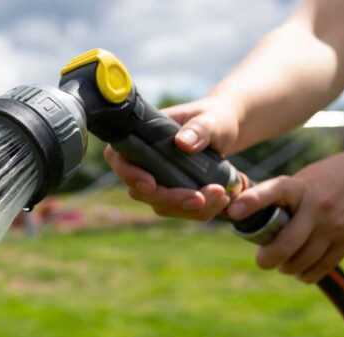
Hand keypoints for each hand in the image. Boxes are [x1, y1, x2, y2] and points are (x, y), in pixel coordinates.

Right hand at [104, 96, 242, 219]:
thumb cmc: (213, 119)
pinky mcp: (171, 194)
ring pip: (160, 205)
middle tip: (200, 198)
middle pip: (140, 190)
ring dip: (188, 208)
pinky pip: (179, 210)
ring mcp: (156, 181)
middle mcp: (142, 163)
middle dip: (169, 198)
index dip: (129, 174)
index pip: (119, 159)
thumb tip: (183, 143)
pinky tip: (220, 200)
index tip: (151, 184)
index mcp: (140, 137)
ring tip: (220, 195)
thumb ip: (199, 129)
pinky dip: (199, 210)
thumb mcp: (210, 120)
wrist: (224, 131)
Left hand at [227, 149, 343, 282]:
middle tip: (262, 260)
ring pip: (302, 261)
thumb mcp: (301, 180)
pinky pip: (321, 267)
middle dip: (267, 259)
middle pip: (286, 244)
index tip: (234, 211)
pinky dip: (306, 274)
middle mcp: (318, 206)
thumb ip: (277, 198)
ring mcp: (336, 225)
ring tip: (284, 263)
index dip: (252, 201)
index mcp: (300, 187)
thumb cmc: (325, 182)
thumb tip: (238, 215)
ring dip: (287, 267)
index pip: (274, 190)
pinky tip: (301, 270)